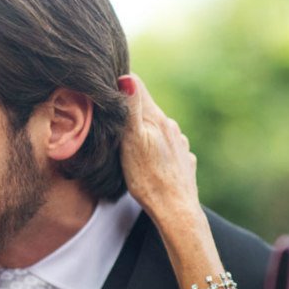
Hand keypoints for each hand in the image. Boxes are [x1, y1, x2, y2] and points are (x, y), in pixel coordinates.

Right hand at [117, 74, 200, 225]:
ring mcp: (180, 143)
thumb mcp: (132, 141)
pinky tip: (148, 161)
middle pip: (146, 108)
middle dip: (129, 110)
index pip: (137, 85)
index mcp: (156, 118)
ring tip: (128, 145)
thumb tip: (126, 77)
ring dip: (143, 131)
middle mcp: (171, 126)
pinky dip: (155, 148)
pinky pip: (166, 146)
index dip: (120, 83)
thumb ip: (130, 109)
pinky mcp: (183, 160)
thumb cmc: (148, 178)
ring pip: (156, 128)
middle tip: (111, 121)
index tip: (105, 92)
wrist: (176, 211)